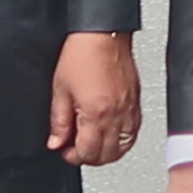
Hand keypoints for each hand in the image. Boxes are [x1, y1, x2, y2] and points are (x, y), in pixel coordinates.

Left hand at [48, 31, 141, 166]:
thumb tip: (56, 142)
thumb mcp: (61, 90)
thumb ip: (58, 121)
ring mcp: (129, 110)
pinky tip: (111, 133)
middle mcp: (116, 115)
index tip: (64, 150)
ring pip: (124, 147)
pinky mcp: (136, 102)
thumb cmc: (82, 55)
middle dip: (89, 157)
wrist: (103, 35)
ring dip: (107, 152)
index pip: (87, 153)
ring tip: (94, 143)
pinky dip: (122, 139)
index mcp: (96, 114)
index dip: (73, 157)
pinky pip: (134, 132)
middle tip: (77, 149)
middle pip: (107, 155)